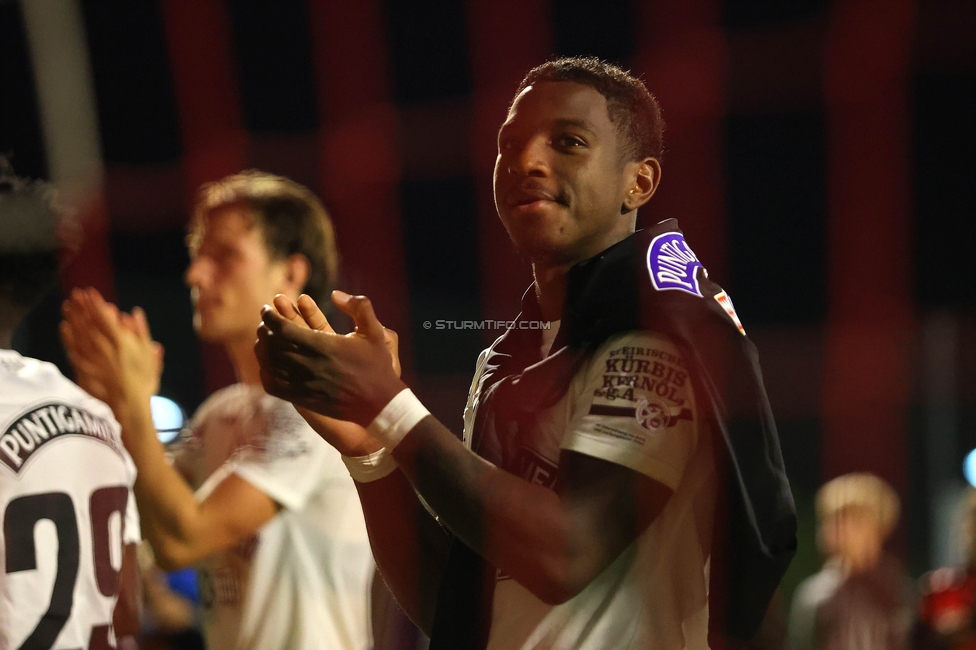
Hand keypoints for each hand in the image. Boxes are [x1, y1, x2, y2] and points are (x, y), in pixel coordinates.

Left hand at [61, 288, 163, 424]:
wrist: (127, 406)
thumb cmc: (143, 382)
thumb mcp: (150, 356)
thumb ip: (142, 333)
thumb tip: (135, 314)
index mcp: (121, 342)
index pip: (105, 318)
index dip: (96, 304)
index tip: (89, 292)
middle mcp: (103, 347)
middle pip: (88, 323)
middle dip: (81, 307)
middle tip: (75, 294)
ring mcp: (91, 358)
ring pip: (78, 334)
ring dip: (72, 318)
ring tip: (68, 305)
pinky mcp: (83, 368)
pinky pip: (73, 349)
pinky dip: (68, 337)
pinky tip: (64, 327)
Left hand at [262, 294, 384, 456]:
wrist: (380, 405)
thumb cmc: (378, 367)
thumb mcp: (376, 332)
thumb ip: (360, 306)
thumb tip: (336, 294)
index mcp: (324, 347)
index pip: (282, 328)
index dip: (269, 316)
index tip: (266, 308)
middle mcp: (310, 366)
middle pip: (271, 345)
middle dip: (264, 330)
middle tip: (264, 322)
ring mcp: (304, 385)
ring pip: (269, 365)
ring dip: (262, 350)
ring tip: (263, 340)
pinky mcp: (303, 400)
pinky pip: (273, 386)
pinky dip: (265, 372)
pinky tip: (268, 364)